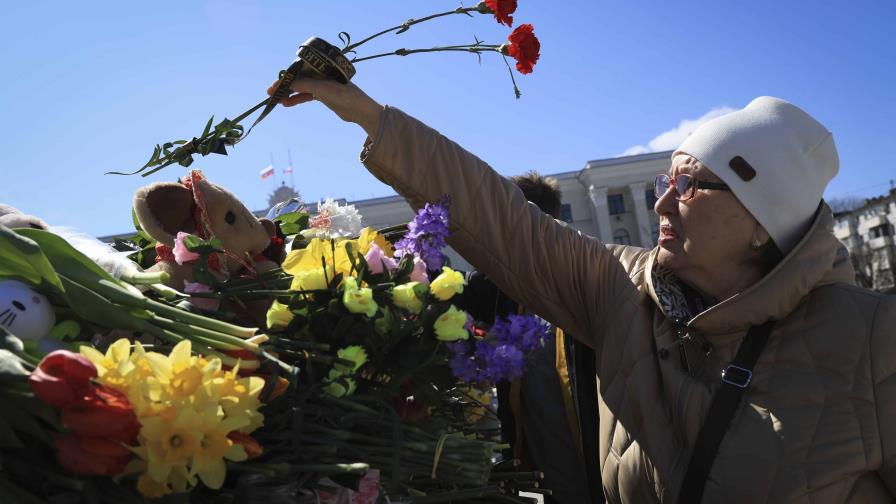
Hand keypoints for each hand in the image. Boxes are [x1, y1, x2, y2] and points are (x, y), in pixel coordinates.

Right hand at [267, 78, 382, 138]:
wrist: (360, 110)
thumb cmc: (344, 95)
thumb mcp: (322, 89)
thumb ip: (305, 85)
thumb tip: (287, 83)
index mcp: (321, 68)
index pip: (299, 70)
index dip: (286, 78)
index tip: (274, 86)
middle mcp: (321, 74)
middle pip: (299, 78)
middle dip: (285, 85)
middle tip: (271, 93)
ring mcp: (322, 85)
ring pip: (302, 88)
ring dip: (290, 94)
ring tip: (278, 101)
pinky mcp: (324, 96)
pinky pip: (307, 96)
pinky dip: (297, 99)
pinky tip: (287, 104)